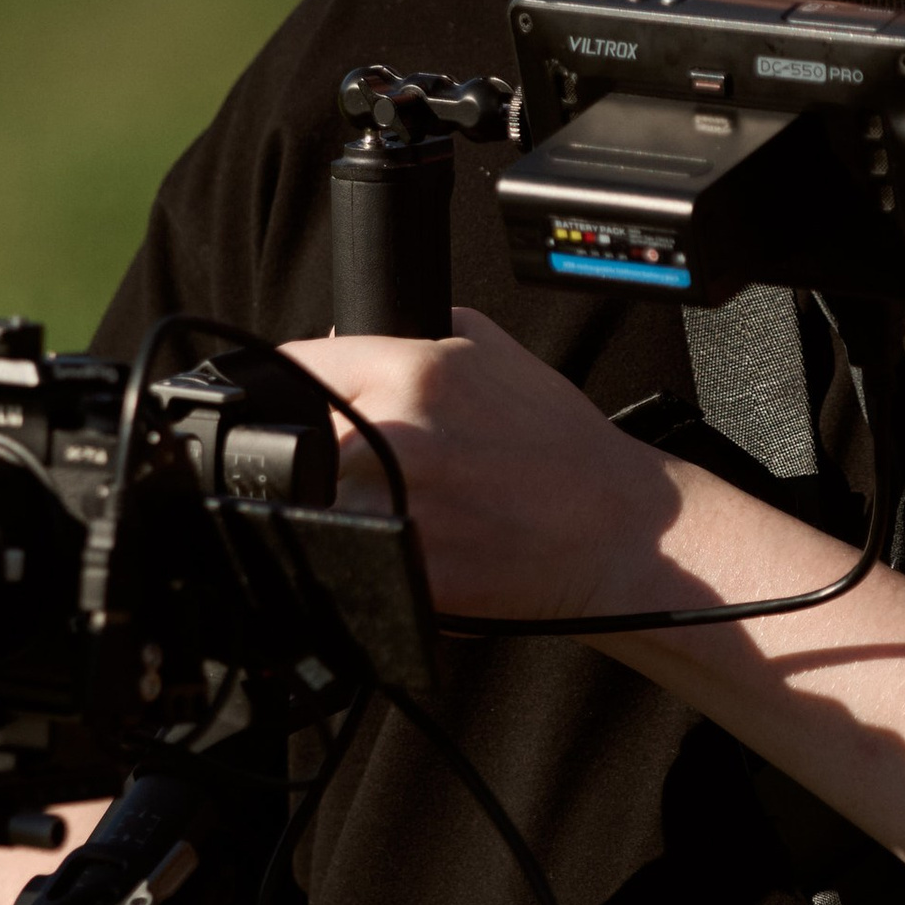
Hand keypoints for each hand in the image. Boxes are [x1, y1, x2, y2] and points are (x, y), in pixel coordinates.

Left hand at [283, 306, 677, 618]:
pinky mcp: (406, 572)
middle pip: (297, 444)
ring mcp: (397, 508)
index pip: (297, 363)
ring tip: (406, 511)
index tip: (289, 406)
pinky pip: (350, 560)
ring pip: (316, 507)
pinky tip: (420, 547)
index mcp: (412, 370)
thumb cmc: (559, 446)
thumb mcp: (492, 349)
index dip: (288, 385)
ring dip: (342, 511)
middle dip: (322, 455)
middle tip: (379, 469)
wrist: (617, 531)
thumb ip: (411, 333)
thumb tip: (341, 336)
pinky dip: (369, 557)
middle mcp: (395, 434)